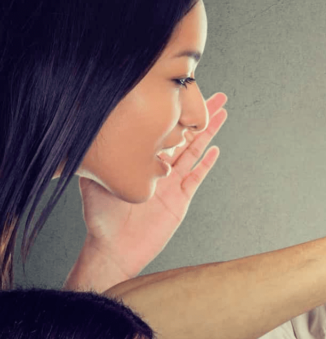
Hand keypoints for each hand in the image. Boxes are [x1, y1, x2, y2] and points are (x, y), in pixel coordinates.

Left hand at [67, 93, 227, 291]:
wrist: (115, 247)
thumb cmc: (101, 217)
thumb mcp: (95, 180)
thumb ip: (100, 157)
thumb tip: (91, 128)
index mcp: (142, 159)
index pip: (161, 129)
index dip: (174, 111)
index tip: (183, 91)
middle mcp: (159, 167)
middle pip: (185, 135)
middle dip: (200, 115)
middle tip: (216, 96)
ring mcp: (172, 182)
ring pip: (195, 150)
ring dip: (209, 132)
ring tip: (222, 114)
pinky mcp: (181, 198)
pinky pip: (197, 177)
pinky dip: (207, 162)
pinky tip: (216, 148)